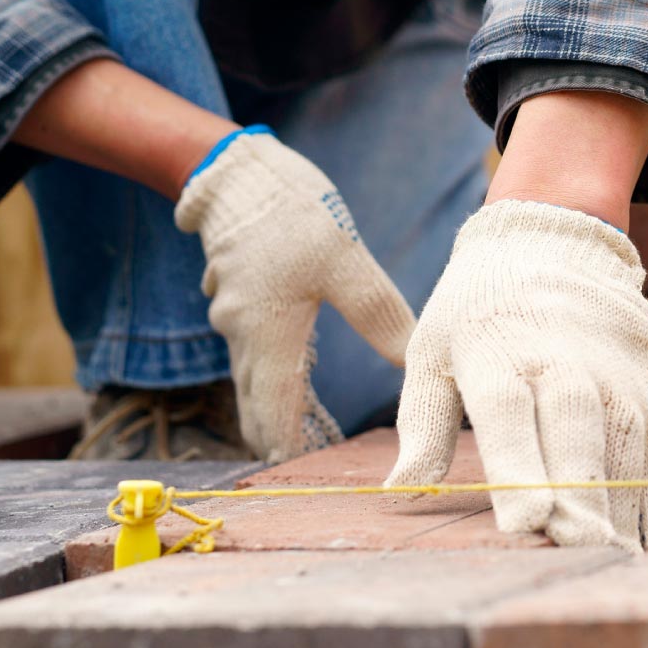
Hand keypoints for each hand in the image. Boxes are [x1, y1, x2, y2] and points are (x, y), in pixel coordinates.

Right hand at [174, 128, 416, 460]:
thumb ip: (380, 314)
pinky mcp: (236, 294)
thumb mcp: (346, 263)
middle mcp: (243, 335)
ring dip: (274, 405)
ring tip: (304, 430)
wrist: (233, 169)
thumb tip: (413, 359)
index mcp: (269, 337)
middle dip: (278, 435)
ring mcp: (233, 314)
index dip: (287, 449)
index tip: (302, 477)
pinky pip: (251, 347)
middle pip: (255, 404)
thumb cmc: (290, 213)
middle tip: (308, 462)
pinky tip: (295, 370)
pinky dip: (270, 370)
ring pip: (252, 376)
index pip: (272, 415)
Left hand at [385, 199, 647, 551]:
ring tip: (612, 566)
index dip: (520, 470)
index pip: (509, 414)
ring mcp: (615, 375)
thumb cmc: (477, 310)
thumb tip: (399, 491)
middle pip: (575, 433)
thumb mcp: (432, 350)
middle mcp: (564, 362)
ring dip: (622, 510)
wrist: (556, 239)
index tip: (526, 525)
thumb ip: (421, 424)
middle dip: (580, 497)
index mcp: (498, 353)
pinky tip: (646, 547)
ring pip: (624, 447)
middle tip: (578, 554)